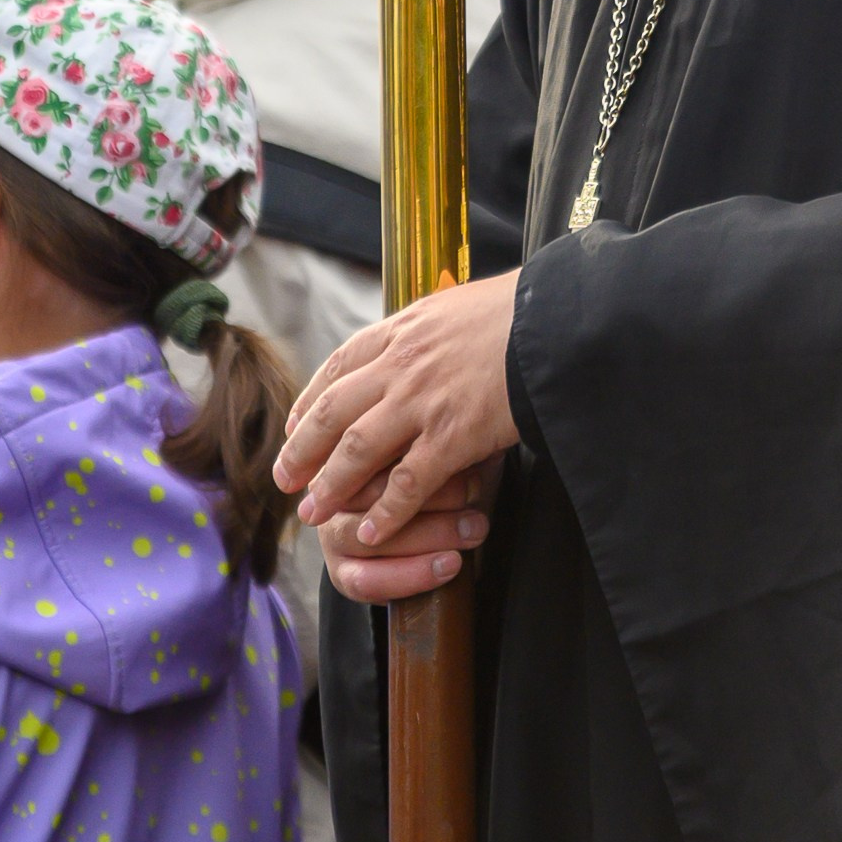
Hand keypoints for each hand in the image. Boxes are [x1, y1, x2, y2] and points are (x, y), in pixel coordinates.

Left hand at [276, 274, 519, 602]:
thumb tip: (419, 341)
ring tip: (312, 514)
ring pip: (359, 449)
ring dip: (331, 485)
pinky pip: (408, 483)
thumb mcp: (456, 308)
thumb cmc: (518, 314)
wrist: (557, 322)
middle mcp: (402, 363)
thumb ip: (428, 331)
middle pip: (335, 411)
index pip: (339, 366)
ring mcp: (424, 400)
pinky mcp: (454, 435)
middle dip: (303, 448)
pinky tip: (373, 533)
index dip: (311, 401)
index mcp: (403, 329)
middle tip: (284, 478)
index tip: (295, 428)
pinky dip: (386, 512)